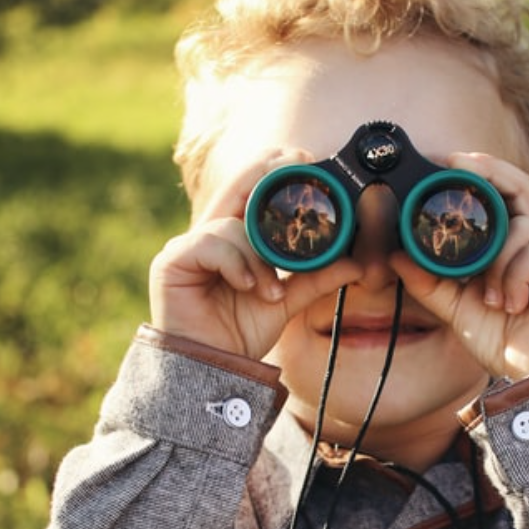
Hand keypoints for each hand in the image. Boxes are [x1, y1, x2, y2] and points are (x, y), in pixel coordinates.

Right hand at [149, 148, 361, 358]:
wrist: (213, 370)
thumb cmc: (240, 333)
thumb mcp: (287, 300)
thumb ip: (316, 278)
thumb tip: (357, 263)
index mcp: (234, 238)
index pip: (249, 190)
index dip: (272, 170)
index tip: (302, 158)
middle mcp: (210, 235)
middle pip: (235, 186)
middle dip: (264, 173)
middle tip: (294, 162)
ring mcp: (188, 246)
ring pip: (232, 225)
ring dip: (258, 257)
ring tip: (269, 290)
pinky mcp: (171, 261)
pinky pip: (210, 244)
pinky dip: (236, 264)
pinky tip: (248, 287)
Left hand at [391, 152, 528, 379]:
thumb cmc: (503, 339)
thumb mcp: (456, 306)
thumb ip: (429, 281)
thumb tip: (396, 255)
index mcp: (518, 244)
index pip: (504, 192)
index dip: (480, 171)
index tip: (447, 161)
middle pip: (521, 185)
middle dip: (488, 171)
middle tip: (457, 164)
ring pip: (520, 227)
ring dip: (496, 262)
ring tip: (493, 298)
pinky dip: (514, 277)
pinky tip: (513, 304)